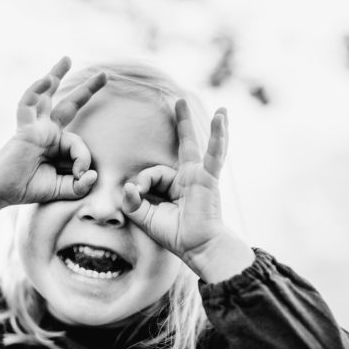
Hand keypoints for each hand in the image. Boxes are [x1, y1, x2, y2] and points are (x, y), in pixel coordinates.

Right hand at [0, 57, 105, 206]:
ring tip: (67, 59)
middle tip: (104, 75)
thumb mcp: (63, 188)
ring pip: (46, 95)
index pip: (80, 143)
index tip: (82, 176)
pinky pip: (28, 104)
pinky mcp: (23, 128)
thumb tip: (94, 176)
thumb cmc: (30, 188)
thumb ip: (80, 185)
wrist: (2, 192)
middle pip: (69, 104)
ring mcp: (35, 126)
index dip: (84, 159)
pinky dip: (37, 89)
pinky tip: (48, 78)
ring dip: (55, 75)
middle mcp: (47, 131)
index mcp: (57, 143)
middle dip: (87, 89)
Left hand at [122, 99, 231, 267]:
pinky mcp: (209, 178)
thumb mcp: (146, 217)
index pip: (153, 173)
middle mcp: (189, 176)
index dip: (141, 183)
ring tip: (191, 101)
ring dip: (192, 122)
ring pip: (195, 144)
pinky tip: (221, 117)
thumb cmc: (176, 235)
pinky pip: (214, 153)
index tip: (135, 194)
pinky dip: (219, 136)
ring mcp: (200, 175)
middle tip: (177, 101)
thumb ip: (132, 202)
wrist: (198, 248)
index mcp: (176, 185)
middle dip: (181, 122)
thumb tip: (126, 186)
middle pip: (183, 144)